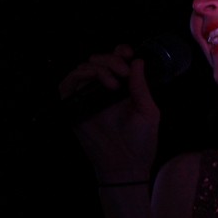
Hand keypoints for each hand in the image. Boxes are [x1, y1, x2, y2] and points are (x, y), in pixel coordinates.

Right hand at [58, 43, 160, 182]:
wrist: (126, 165)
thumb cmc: (141, 142)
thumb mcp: (148, 111)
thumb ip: (142, 86)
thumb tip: (138, 61)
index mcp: (123, 89)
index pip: (116, 61)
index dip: (119, 52)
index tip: (127, 52)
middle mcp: (103, 90)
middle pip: (99, 60)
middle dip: (111, 60)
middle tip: (123, 72)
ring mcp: (87, 97)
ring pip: (84, 67)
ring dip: (100, 68)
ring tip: (115, 83)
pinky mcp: (74, 106)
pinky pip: (69, 82)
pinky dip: (82, 75)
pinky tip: (100, 82)